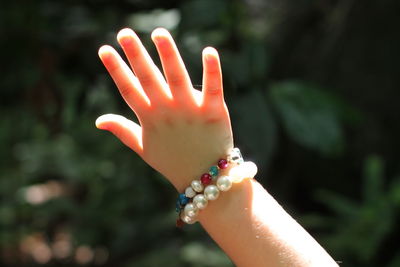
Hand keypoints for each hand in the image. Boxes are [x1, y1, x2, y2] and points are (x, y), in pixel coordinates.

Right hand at [96, 28, 232, 190]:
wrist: (203, 179)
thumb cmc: (172, 160)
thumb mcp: (143, 147)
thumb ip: (122, 130)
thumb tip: (98, 120)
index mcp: (149, 118)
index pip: (128, 89)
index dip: (115, 69)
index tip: (105, 49)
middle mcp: (167, 111)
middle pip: (148, 78)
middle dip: (135, 55)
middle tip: (125, 33)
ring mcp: (190, 110)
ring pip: (177, 77)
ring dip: (168, 54)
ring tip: (159, 33)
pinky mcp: (214, 111)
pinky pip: (213, 86)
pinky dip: (212, 69)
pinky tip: (209, 50)